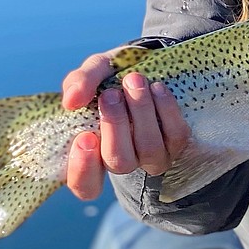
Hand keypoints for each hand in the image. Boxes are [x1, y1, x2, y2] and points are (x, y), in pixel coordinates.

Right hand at [61, 49, 190, 199]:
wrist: (146, 64)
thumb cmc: (112, 76)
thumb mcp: (92, 72)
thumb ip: (79, 82)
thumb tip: (71, 100)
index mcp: (93, 154)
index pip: (84, 184)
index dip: (83, 168)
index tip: (85, 137)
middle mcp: (124, 161)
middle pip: (119, 162)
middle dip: (114, 126)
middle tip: (110, 94)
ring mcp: (152, 156)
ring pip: (149, 148)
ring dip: (141, 112)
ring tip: (134, 80)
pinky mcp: (177, 144)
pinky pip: (175, 135)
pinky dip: (166, 108)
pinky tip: (156, 87)